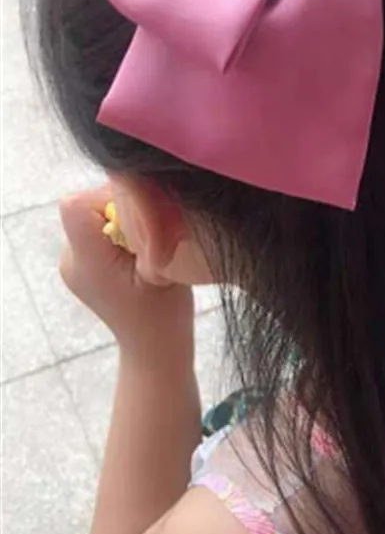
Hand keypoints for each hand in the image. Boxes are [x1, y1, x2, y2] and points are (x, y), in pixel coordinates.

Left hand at [59, 185, 194, 365]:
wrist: (155, 346)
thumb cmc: (164, 312)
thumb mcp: (162, 265)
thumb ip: (146, 226)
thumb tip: (141, 187)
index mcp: (85, 261)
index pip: (77, 205)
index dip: (111, 199)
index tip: (142, 218)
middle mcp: (71, 258)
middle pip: (90, 205)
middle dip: (124, 210)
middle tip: (152, 238)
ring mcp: (76, 261)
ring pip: (98, 215)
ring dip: (126, 222)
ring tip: (147, 252)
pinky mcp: (87, 262)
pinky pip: (101, 228)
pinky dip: (123, 233)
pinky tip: (139, 257)